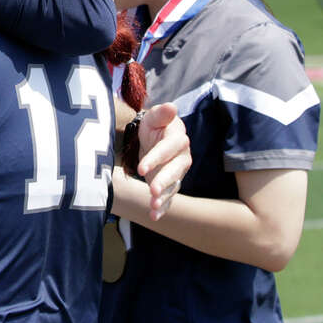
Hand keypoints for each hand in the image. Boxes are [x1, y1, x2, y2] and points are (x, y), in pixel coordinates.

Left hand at [134, 102, 190, 219]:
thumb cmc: (153, 125)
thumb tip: (171, 107)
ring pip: (173, 186)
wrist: (154, 138)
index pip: (167, 149)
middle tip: (152, 191)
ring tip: (153, 207)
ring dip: (164, 197)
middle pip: (175, 170)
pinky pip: (169, 197)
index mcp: (178, 139)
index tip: (141, 168)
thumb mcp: (153, 117)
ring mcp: (178, 173)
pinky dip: (163, 207)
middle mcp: (182, 157)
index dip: (156, 158)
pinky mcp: (171, 184)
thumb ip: (161, 114)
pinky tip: (154, 216)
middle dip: (164, 181)